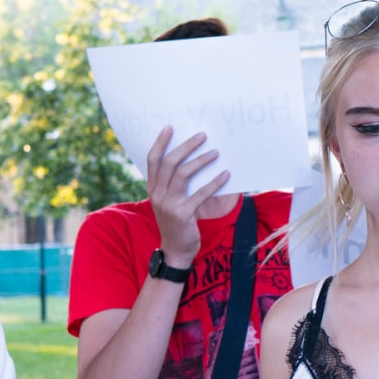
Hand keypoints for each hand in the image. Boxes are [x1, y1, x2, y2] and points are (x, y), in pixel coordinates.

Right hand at [147, 126, 231, 265]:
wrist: (176, 251)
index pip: (153, 160)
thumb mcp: (169, 202)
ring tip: (216, 152)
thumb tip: (190, 161)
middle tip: (202, 136)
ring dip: (201, 160)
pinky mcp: (183, 214)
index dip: (160, 143)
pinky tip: (226, 174)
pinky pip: (201, 193)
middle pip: (170, 163)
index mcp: (153, 189)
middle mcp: (158, 194)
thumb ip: (173, 185)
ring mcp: (169, 204)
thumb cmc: (176, 223)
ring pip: (183, 174)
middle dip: (186, 146)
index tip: (170, 127)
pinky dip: (215, 182)